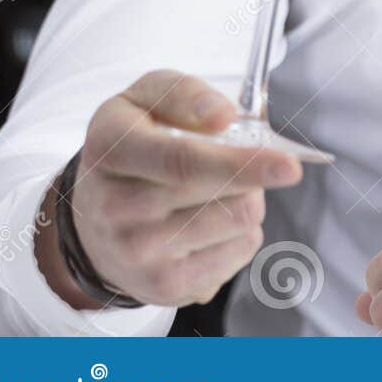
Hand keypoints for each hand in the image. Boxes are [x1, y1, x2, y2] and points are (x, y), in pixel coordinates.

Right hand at [36, 69, 304, 309]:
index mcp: (113, 150)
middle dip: (252, 172)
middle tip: (236, 163)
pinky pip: (241, 252)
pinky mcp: (164, 288)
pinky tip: (208, 226)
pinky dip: (240, 232)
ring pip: (241, 220)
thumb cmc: (133, 143)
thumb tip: (223, 116)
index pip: (184, 162)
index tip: (290, 167)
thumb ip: (185, 94)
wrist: (91, 218)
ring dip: (246, 199)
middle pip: (227, 194)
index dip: (243, 164)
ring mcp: (138, 255)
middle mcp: (117, 208)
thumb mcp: (146, 99)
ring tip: (214, 193)